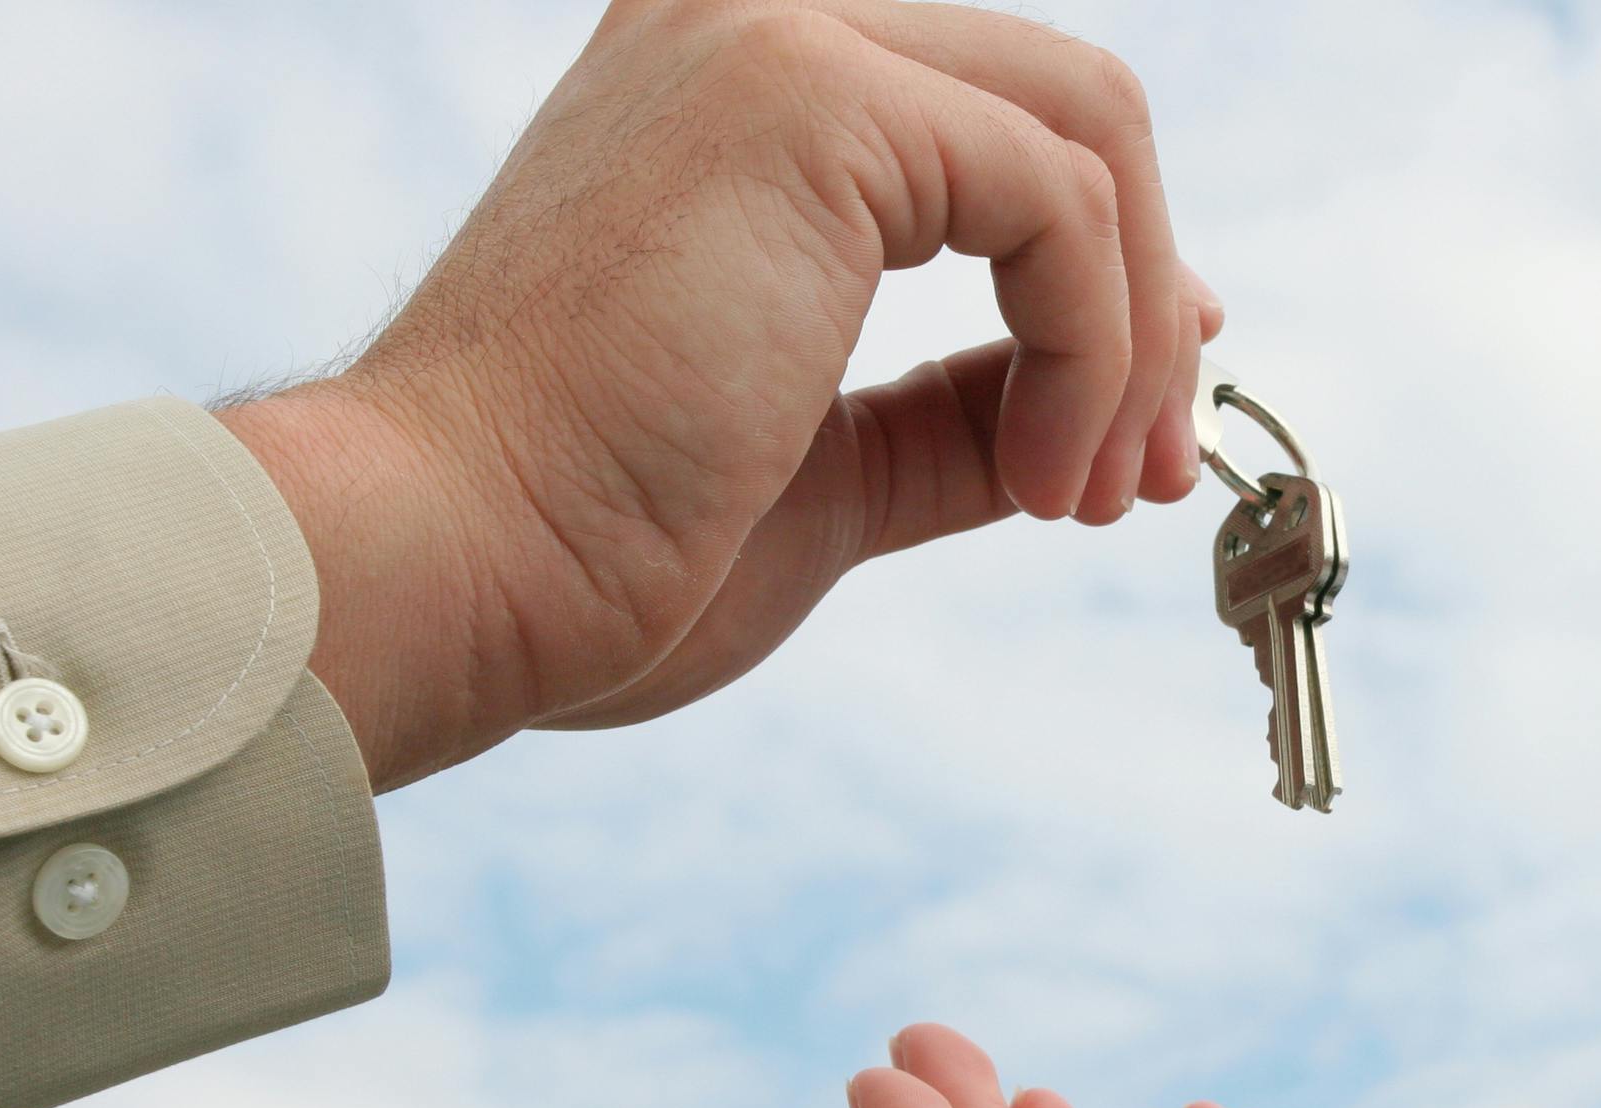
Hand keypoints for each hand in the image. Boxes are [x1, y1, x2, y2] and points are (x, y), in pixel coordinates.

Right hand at [219, 0, 1219, 788]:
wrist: (455, 561)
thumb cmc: (597, 536)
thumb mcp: (837, 461)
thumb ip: (966, 399)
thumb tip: (1130, 367)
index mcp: (738, 90)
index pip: (999, 123)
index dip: (1112, 269)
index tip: (1137, 422)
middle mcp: (751, 22)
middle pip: (1070, 103)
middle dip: (1145, 307)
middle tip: (1141, 476)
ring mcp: (774, 34)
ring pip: (1087, 134)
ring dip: (1131, 340)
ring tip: (1086, 497)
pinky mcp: (808, 92)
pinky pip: (1056, 201)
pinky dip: (1092, 351)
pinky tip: (1036, 478)